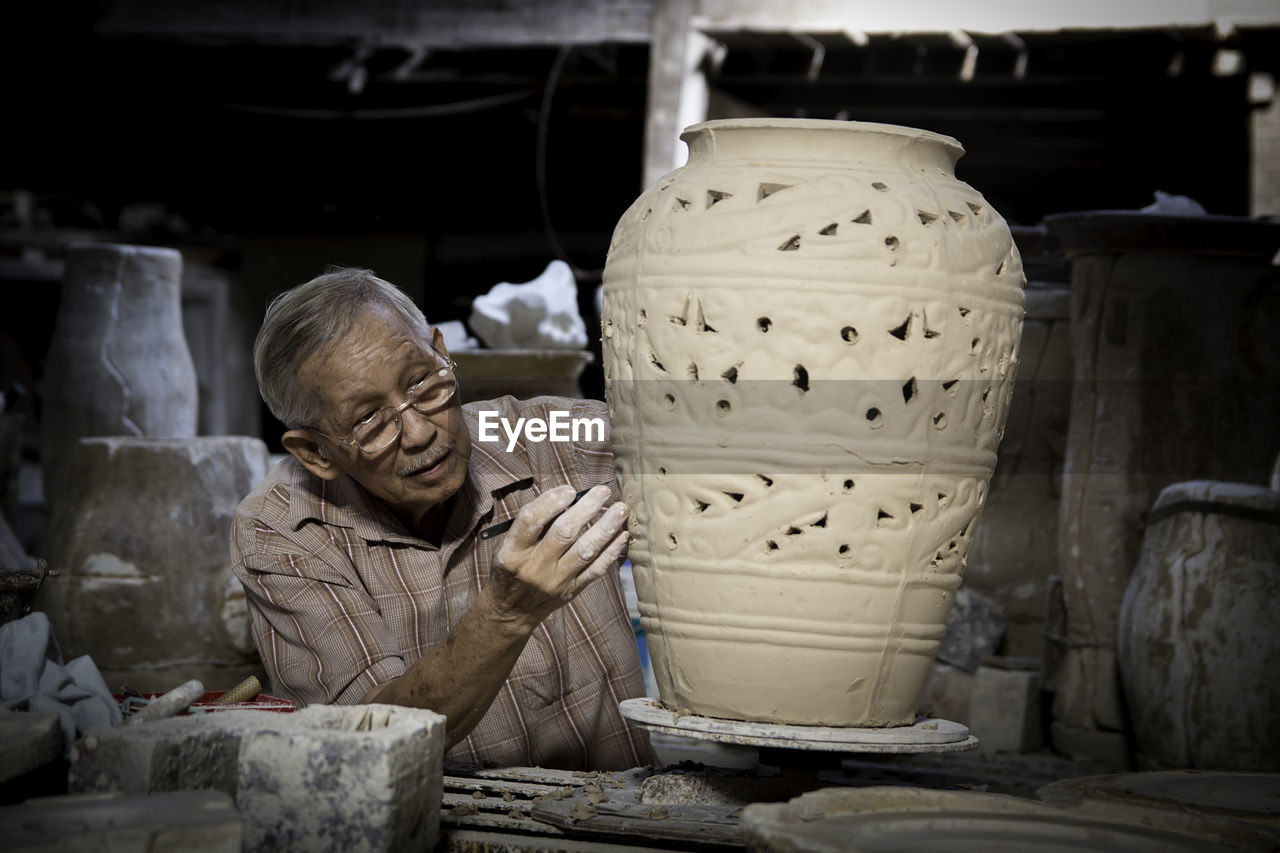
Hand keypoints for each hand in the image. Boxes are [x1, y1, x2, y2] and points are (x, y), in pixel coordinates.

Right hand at [485, 484, 628, 629]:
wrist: (511, 610)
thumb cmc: (512, 569)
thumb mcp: (508, 546)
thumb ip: (532, 525)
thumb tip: (568, 497)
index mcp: (512, 551)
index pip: (531, 520)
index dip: (551, 501)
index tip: (570, 489)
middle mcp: (533, 567)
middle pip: (563, 533)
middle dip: (586, 509)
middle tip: (603, 491)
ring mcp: (554, 581)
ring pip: (584, 551)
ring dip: (606, 528)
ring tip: (620, 510)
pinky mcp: (571, 591)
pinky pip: (596, 570)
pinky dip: (611, 552)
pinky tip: (622, 536)